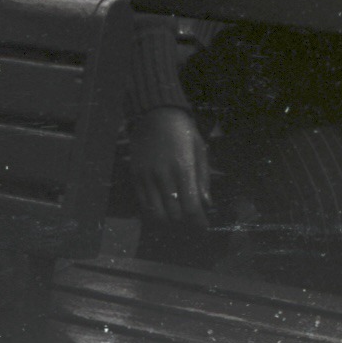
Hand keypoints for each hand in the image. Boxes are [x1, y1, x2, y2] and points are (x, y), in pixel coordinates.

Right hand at [130, 107, 210, 226]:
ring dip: (168, 221)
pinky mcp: (135, 177)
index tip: (204, 228)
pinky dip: (153, 212)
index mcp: (184, 168)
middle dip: (185, 223)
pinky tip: (162, 209)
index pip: (191, 207)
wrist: (155, 114)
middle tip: (192, 221)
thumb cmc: (182, 130)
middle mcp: (164, 175)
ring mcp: (147, 177)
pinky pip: (143, 204)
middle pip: (174, 215)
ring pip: (156, 214)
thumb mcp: (199, 149)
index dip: (198, 222)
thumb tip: (206, 203)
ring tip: (177, 218)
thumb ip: (203, 178)